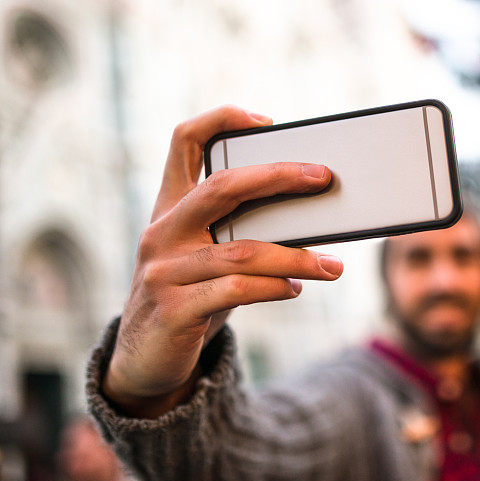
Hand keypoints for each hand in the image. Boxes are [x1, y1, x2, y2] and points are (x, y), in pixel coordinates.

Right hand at [102, 105, 343, 417]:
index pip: (183, 143)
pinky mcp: (172, 309)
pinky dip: (274, 288)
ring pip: (242, 251)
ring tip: (331, 266)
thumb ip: (241, 234)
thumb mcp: (208, 258)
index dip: (221, 120)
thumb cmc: (192, 297)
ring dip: (296, 258)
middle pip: (222, 187)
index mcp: (170, 208)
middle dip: (278, 177)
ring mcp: (163, 271)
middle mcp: (162, 232)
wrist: (146, 360)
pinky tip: (295, 289)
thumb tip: (312, 221)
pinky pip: (235, 290)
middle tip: (323, 178)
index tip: (266, 120)